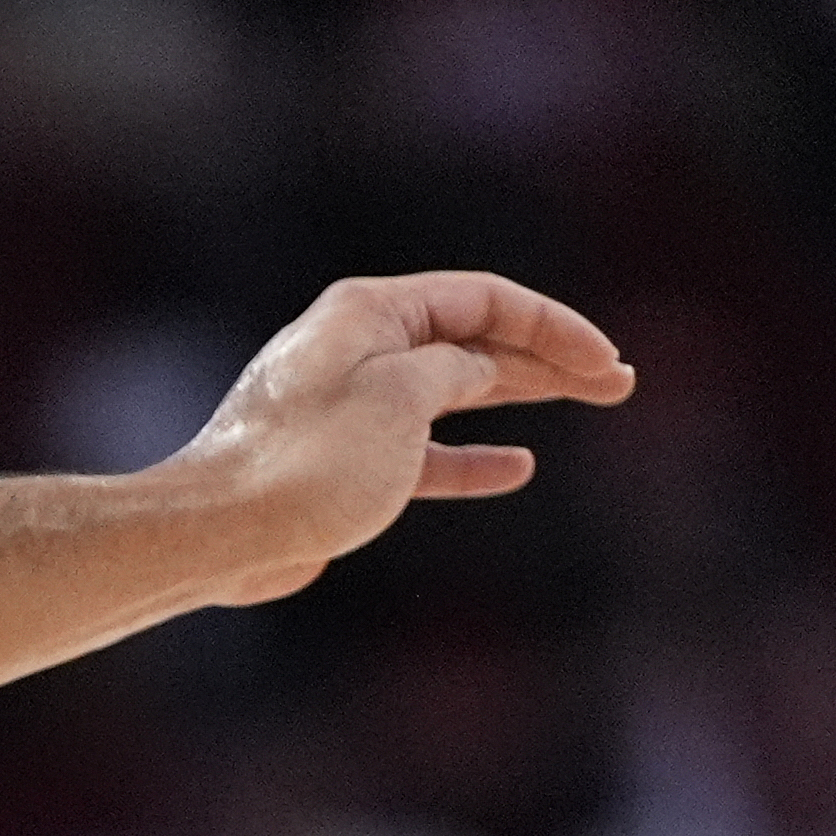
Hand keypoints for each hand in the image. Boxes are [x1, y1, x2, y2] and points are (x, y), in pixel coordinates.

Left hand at [174, 273, 631, 603]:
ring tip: (590, 402)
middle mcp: (356, 349)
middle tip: (619, 382)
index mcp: (368, 314)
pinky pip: (420, 452)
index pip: (484, 300)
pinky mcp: (338, 465)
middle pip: (472, 341)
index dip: (553, 327)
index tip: (604, 364)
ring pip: (453, 393)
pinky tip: (518, 467)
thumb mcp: (403, 397)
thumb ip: (453, 371)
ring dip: (520, 396)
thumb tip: (473, 369)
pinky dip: (468, 458)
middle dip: (548, 357)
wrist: (217, 535)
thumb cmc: (306, 461)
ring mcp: (348, 407)